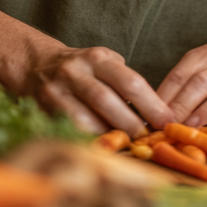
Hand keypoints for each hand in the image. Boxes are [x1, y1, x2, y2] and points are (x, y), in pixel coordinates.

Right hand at [21, 43, 174, 137]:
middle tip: (149, 141)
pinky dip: (90, 141)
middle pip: (108, 103)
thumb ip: (126, 83)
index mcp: (98, 58)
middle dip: (132, 126)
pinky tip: (104, 148)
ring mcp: (57, 91)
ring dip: (110, 137)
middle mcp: (76, 72)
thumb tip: (156, 114)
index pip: (130, 82)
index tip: (168, 123)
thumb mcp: (106, 64)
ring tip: (129, 147)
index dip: (152, 105)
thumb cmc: (84, 70)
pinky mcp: (44, 110)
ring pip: (87, 121)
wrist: (38, 66)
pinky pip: (70, 131)